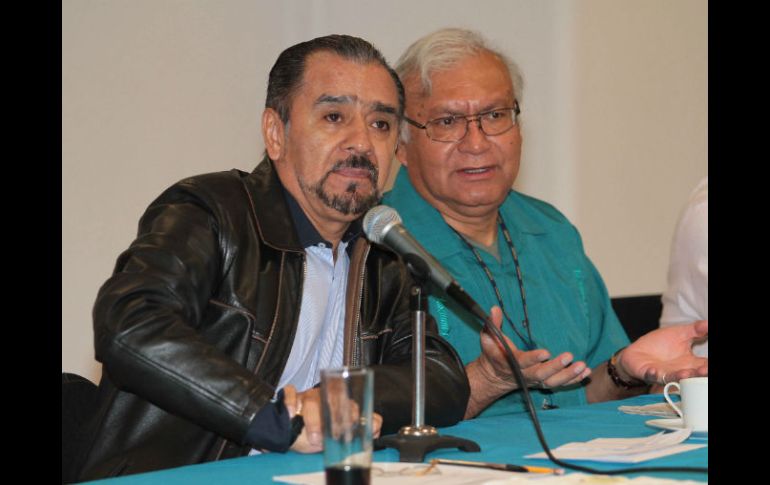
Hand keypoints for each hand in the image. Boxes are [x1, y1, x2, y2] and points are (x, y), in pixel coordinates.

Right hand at [284, 386, 383, 452]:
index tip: (354, 424)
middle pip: (331, 398)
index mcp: (339, 401)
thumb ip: (362, 428)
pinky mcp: (292, 399)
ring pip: (311, 399)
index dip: (353, 411)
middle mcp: (324, 396)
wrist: (294, 428)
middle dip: (334, 414)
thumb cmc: (321, 429)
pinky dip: (290, 402)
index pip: (349, 400)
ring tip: (314, 437)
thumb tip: (375, 427)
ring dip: (313, 420)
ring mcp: (307, 396)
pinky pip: (290, 394)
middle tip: (336, 433)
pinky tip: (291, 413)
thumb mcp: (342, 432)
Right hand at [476, 306, 590, 390]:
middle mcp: (524, 374)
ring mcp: (535, 381)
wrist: (494, 375)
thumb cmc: (493, 352)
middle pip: (541, 374)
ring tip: (582, 365)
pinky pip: (561, 383)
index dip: (533, 359)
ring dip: (568, 375)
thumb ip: (492, 323)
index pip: (522, 362)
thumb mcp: (488, 337)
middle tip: (569, 356)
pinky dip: (574, 380)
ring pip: (553, 382)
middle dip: (556, 367)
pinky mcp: (544, 382)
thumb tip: (494, 308)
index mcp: (510, 363)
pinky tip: (585, 372)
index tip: (546, 352)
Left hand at [618, 320, 707, 384]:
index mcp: (690, 363)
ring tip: (685, 374)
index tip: (710, 365)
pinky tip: (654, 371)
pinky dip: (652, 374)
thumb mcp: (680, 333)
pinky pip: (651, 375)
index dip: (708, 366)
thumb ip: (695, 330)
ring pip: (673, 378)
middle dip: (698, 374)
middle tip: (704, 370)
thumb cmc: (661, 344)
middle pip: (692, 375)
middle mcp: (679, 371)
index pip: (704, 365)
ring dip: (679, 376)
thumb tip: (708, 323)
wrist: (639, 351)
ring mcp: (664, 373)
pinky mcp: (649, 373)